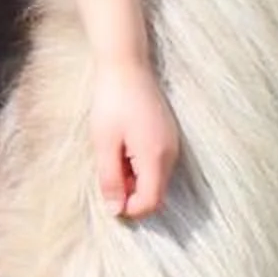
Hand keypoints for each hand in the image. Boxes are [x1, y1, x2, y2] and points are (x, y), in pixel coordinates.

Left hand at [88, 56, 180, 218]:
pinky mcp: (169, 136)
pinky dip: (139, 166)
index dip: (130, 209)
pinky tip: (123, 146)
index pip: (151, 202)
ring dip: (134, 179)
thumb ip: (111, 179)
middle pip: (155, 193)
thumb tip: (115, 210)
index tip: (109, 197)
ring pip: (156, 179)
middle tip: (107, 171)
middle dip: (131, 194)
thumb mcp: (104, 142)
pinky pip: (157, 164)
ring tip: (113, 154)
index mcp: (155, 157)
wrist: (126, 65)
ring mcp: (172, 144)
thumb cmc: (112, 100)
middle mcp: (170, 153)